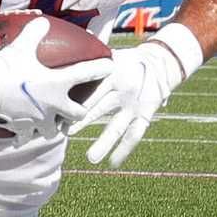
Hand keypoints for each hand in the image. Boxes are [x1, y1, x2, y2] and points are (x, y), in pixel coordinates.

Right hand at [0, 18, 111, 145]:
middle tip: (75, 107)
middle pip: (78, 114)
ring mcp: (38, 120)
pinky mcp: (23, 129)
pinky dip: (27, 133)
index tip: (110, 66)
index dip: (101, 68)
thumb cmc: (3, 66)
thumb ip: (35, 32)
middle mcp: (52, 105)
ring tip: (50, 121)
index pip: (86, 74)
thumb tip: (43, 20)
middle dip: (79, 112)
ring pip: (55, 131)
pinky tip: (24, 131)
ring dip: (54, 126)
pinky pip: (29, 135)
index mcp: (56, 84)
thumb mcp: (20, 46)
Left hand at [67, 42, 185, 166]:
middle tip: (63, 132)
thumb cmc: (124, 60)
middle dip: (80, 122)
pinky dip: (125, 150)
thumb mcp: (109, 55)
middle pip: (100, 110)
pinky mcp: (145, 116)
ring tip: (91, 159)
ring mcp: (135, 106)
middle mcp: (124, 91)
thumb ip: (88, 59)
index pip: (91, 90)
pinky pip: (135, 135)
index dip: (75, 102)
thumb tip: (60, 54)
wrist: (160, 63)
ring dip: (104, 144)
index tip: (57, 112)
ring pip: (117, 127)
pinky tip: (113, 163)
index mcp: (113, 74)